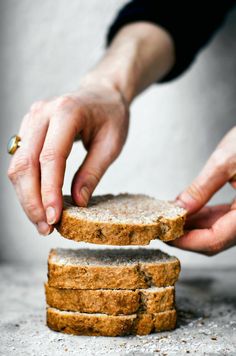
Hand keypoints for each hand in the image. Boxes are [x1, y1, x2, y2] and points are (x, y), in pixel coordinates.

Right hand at [8, 81, 128, 234]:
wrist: (101, 93)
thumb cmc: (111, 116)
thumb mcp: (112, 144)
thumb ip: (93, 172)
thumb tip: (77, 203)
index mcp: (66, 112)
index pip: (50, 157)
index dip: (49, 191)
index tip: (55, 219)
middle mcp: (41, 113)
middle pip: (25, 164)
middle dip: (32, 201)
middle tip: (46, 228)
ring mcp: (31, 120)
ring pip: (18, 165)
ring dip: (26, 197)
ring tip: (43, 222)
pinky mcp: (28, 129)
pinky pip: (21, 161)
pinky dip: (27, 185)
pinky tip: (40, 202)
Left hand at [171, 127, 235, 254]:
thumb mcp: (225, 161)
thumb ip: (201, 188)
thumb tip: (180, 208)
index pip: (214, 239)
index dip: (186, 241)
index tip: (165, 235)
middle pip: (214, 240)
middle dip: (186, 236)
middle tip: (163, 227)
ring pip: (217, 231)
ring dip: (193, 228)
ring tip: (171, 218)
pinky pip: (222, 220)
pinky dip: (203, 218)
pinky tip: (187, 212)